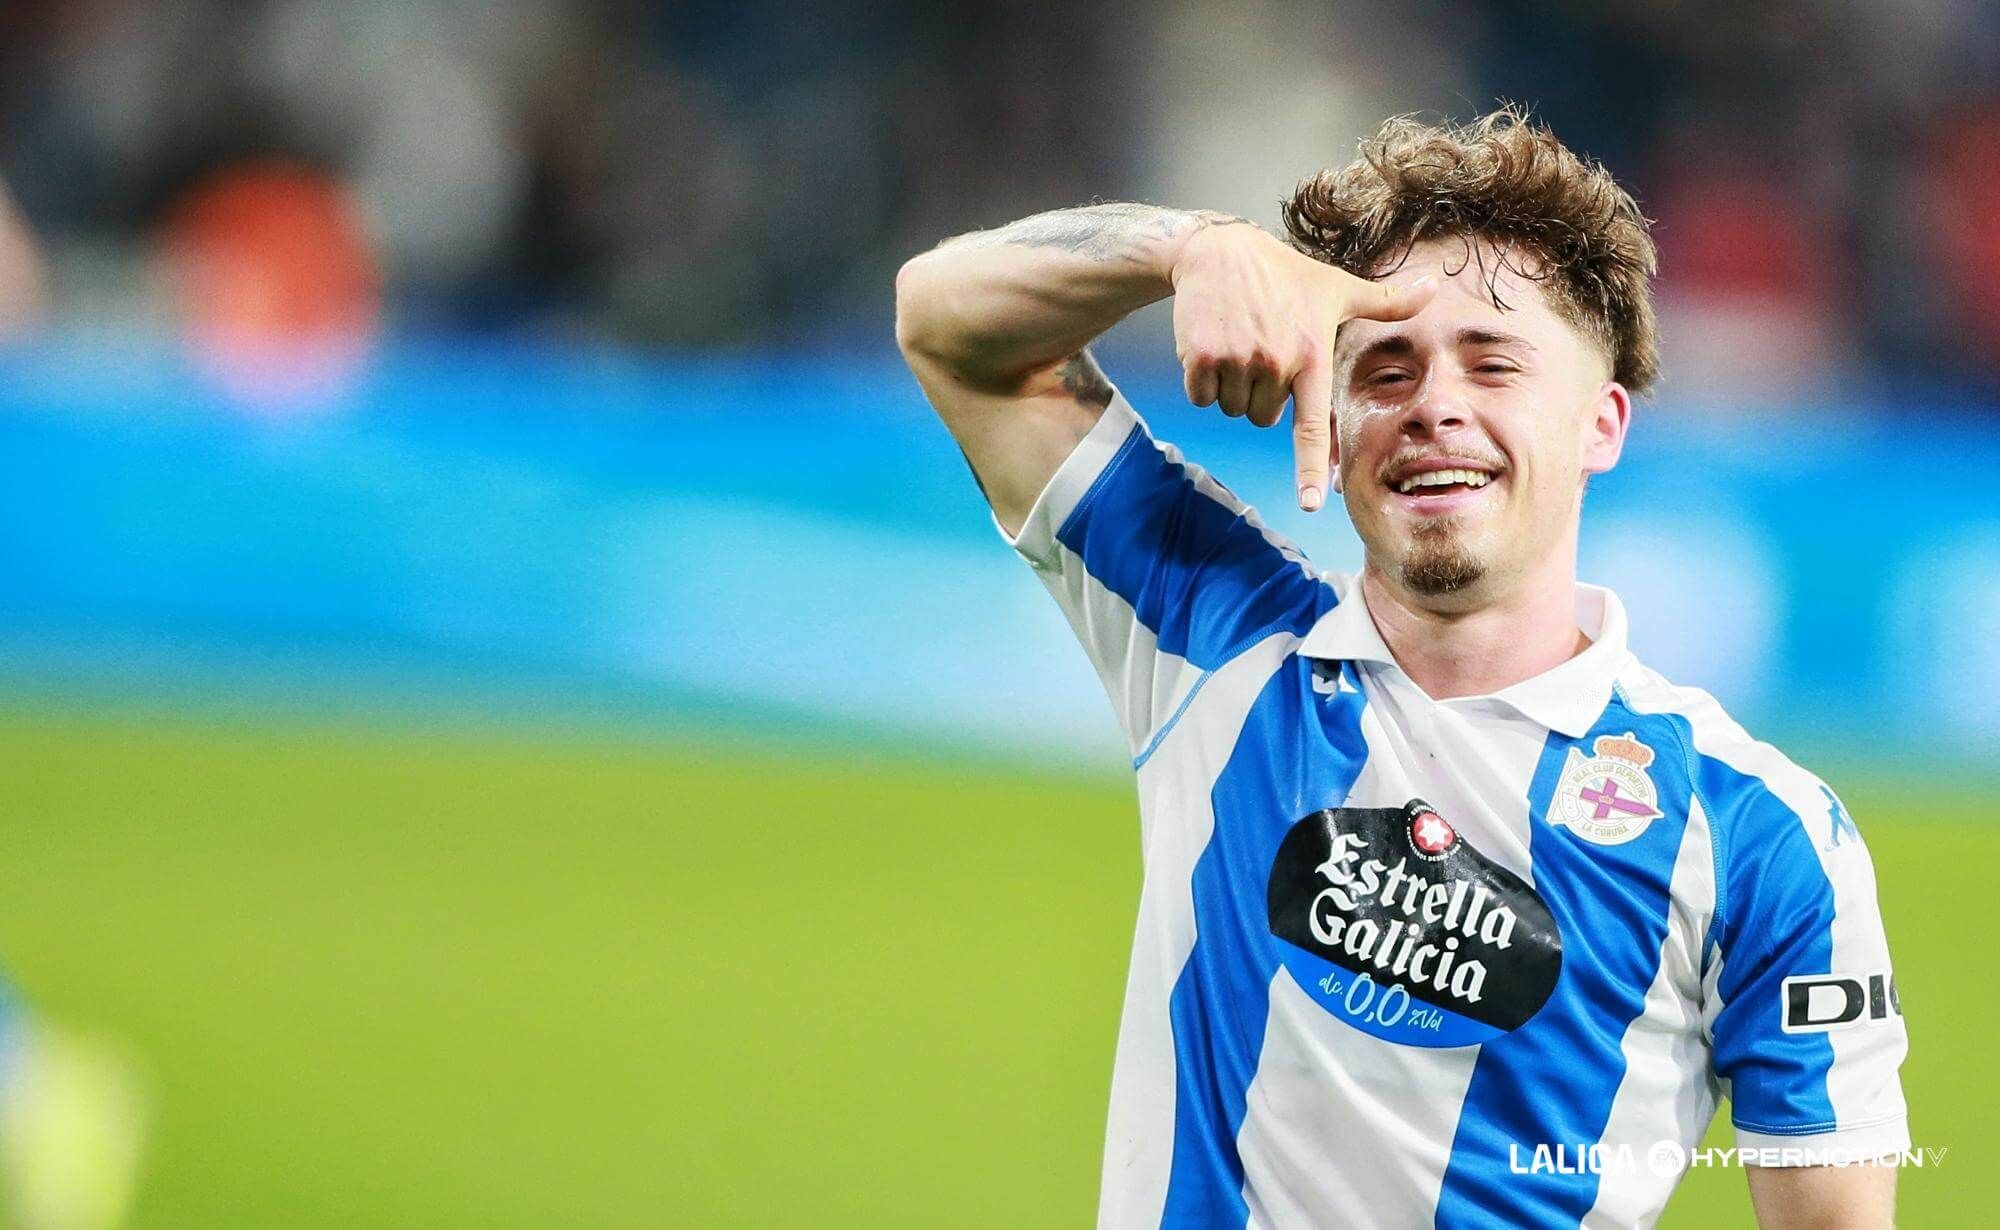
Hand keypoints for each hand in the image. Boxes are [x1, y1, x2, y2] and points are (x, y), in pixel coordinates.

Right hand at [1169, 218, 1436, 509]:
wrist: (1220, 252)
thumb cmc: (1286, 275)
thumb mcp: (1338, 287)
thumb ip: (1387, 302)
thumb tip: (1436, 288)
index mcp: (1312, 355)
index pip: (1311, 425)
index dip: (1309, 469)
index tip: (1310, 504)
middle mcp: (1276, 363)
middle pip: (1264, 419)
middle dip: (1262, 394)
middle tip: (1264, 349)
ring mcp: (1237, 361)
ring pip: (1233, 410)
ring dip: (1233, 388)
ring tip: (1241, 343)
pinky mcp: (1201, 359)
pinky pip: (1202, 398)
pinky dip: (1203, 380)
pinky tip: (1214, 344)